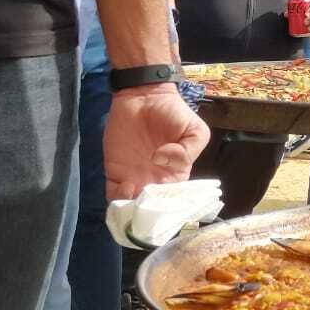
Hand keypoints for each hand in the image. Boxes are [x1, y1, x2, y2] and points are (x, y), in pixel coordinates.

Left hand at [104, 84, 210, 200]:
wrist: (143, 96)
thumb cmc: (172, 112)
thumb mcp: (196, 130)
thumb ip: (188, 151)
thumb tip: (162, 160)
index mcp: (176, 176)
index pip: (175, 202)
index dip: (171, 208)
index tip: (168, 205)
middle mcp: (156, 182)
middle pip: (152, 210)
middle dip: (150, 213)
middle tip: (149, 205)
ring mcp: (135, 179)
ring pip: (133, 207)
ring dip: (133, 209)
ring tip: (136, 194)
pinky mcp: (115, 172)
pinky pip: (114, 195)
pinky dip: (117, 199)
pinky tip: (125, 187)